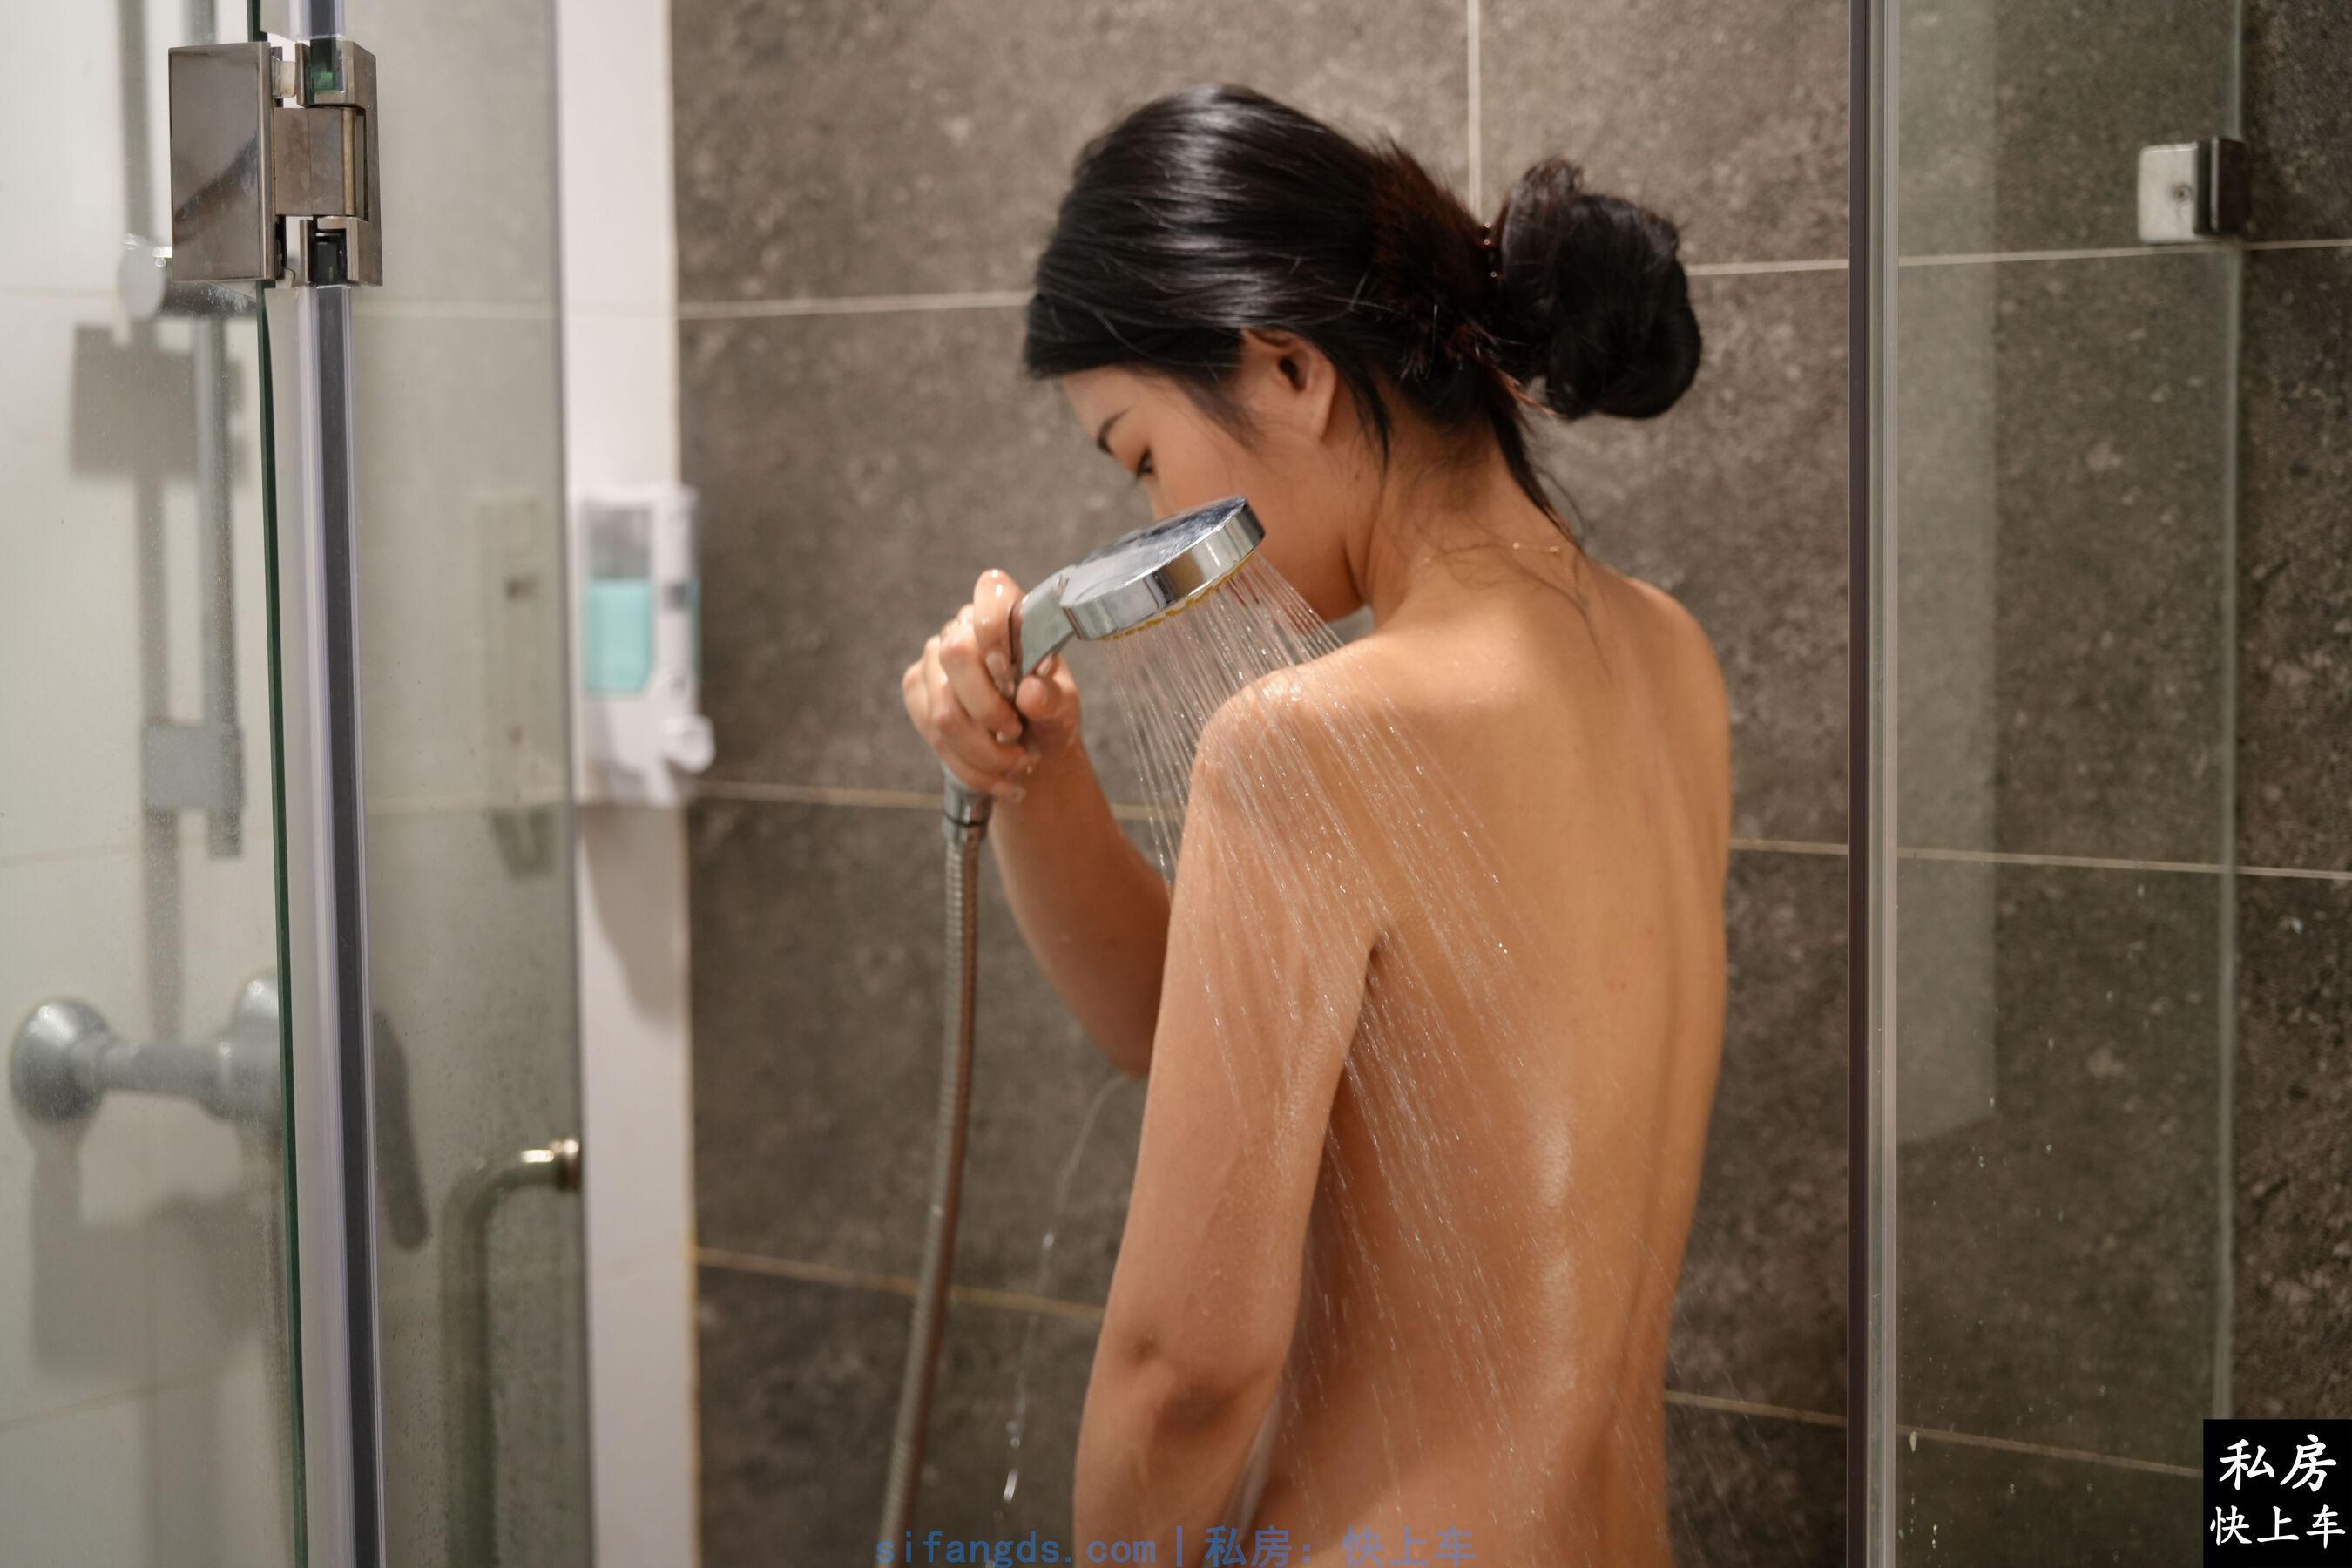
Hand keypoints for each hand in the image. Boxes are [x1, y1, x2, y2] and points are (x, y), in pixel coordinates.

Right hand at [902, 568, 1081, 800]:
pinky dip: (970, 765)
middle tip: (1017, 734)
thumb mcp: (1064, 708)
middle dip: (989, 710)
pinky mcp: (917, 690)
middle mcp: (963, 627)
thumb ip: (1053, 699)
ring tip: (1016, 764)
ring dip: (985, 752)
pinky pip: (934, 733)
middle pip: (956, 655)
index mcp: (1006, 611)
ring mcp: (933, 659)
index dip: (995, 628)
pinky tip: (996, 777)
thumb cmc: (1048, 713)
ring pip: (944, 709)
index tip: (1010, 674)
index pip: (991, 590)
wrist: (1029, 749)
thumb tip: (1030, 692)